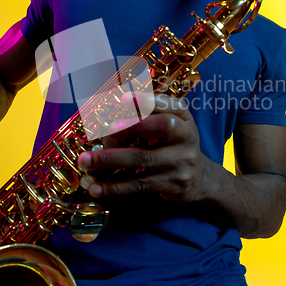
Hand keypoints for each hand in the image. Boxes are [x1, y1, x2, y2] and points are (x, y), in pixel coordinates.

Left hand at [78, 94, 207, 201]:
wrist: (200, 178)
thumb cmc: (174, 143)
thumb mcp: (171, 123)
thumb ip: (148, 113)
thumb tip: (111, 103)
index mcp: (183, 117)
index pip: (168, 104)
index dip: (147, 100)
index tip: (123, 98)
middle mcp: (186, 136)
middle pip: (160, 128)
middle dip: (130, 126)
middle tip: (103, 129)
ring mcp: (181, 162)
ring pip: (143, 159)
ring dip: (110, 159)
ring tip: (85, 161)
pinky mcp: (172, 184)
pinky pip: (140, 185)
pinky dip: (115, 187)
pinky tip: (96, 188)